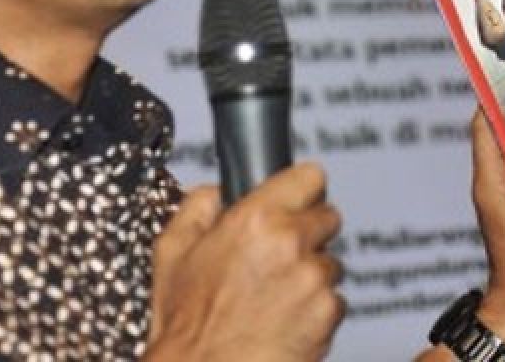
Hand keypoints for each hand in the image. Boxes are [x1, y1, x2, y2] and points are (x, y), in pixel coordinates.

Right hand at [145, 165, 343, 361]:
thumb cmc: (187, 325)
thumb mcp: (171, 254)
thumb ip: (196, 208)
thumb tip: (215, 193)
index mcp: (255, 218)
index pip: (310, 178)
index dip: (302, 191)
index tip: (298, 202)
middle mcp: (290, 242)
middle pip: (327, 218)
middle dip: (308, 234)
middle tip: (278, 260)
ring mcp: (313, 277)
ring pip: (330, 263)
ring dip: (311, 276)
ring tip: (274, 299)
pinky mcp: (328, 311)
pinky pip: (333, 300)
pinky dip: (316, 310)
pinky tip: (285, 322)